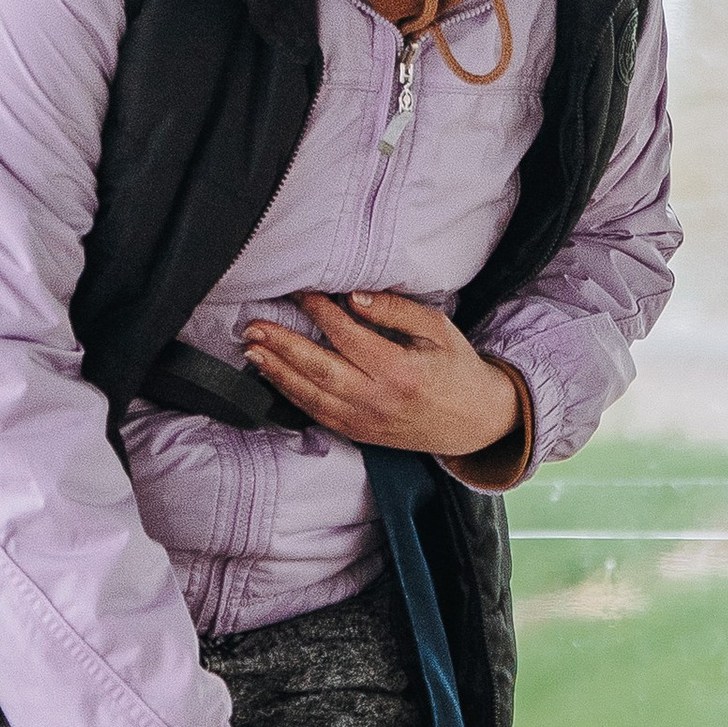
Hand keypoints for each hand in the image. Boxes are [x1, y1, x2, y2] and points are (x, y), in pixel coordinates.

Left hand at [242, 290, 520, 457]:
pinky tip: (274, 377)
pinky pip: (317, 414)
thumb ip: (397, 311)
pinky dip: (291, 395)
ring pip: (311, 396)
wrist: (475, 422)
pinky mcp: (359, 433)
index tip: (301, 293)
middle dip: (282, 345)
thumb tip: (354, 297)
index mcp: (400, 371)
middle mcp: (378, 400)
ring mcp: (365, 421)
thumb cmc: (457, 370)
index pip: (347, 336)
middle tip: (254, 325)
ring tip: (252, 350)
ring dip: (277, 372)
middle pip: (319, 369)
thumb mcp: (438, 331)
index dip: (319, 311)